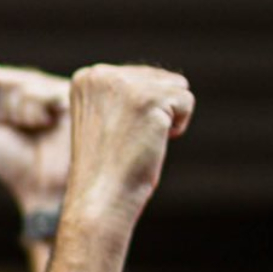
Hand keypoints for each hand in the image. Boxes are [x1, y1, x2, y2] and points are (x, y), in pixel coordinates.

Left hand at [0, 60, 72, 217]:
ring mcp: (55, 88)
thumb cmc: (15, 164)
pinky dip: (33, 112)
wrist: (45, 187)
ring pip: (18, 84)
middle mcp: (37, 86)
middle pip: (2, 78)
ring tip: (38, 130)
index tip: (1, 129)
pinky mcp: (72, 93)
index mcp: (16, 94)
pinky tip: (48, 125)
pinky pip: (36, 90)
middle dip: (2, 110)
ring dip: (18, 113)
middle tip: (20, 132)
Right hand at [63, 64, 193, 227]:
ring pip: (176, 87)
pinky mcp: (148, 98)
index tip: (116, 132)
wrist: (100, 197)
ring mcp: (123, 85)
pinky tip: (152, 142)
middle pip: (159, 78)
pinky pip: (186, 101)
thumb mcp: (106, 118)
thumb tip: (177, 80)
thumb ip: (125, 92)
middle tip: (128, 139)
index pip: (140, 76)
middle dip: (155, 111)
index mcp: (86, 77)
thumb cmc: (107, 165)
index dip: (139, 109)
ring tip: (139, 140)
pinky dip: (178, 126)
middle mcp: (100, 74)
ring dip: (167, 118)